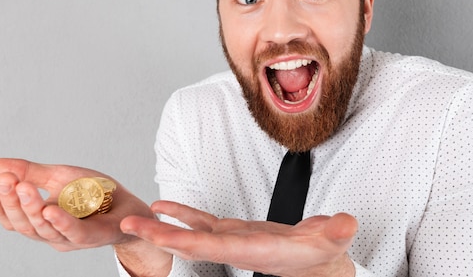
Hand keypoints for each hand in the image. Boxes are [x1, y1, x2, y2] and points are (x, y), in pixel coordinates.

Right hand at [0, 158, 151, 250]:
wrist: (129, 205)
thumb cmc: (94, 194)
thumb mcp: (60, 177)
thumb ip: (31, 172)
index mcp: (41, 221)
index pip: (12, 218)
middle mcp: (52, 233)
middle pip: (24, 224)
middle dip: (11, 203)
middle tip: (3, 182)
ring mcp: (72, 238)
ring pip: (45, 229)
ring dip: (31, 208)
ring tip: (22, 187)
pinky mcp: (93, 236)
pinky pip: (75, 232)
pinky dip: (61, 222)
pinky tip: (50, 210)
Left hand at [121, 201, 357, 276]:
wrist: (319, 266)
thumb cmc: (324, 257)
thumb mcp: (334, 243)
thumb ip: (336, 233)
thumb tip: (345, 224)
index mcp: (255, 250)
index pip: (213, 247)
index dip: (186, 240)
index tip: (159, 235)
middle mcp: (236, 248)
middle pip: (190, 243)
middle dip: (158, 235)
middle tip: (127, 224)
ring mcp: (232, 240)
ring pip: (190, 233)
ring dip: (162, 225)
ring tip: (135, 217)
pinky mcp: (235, 231)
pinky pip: (202, 222)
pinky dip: (182, 214)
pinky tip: (164, 206)